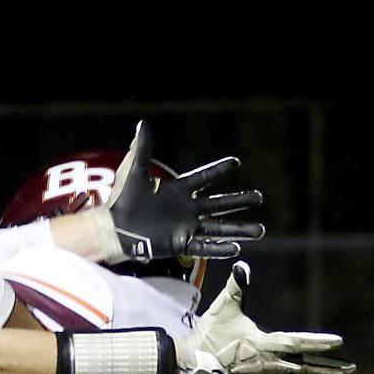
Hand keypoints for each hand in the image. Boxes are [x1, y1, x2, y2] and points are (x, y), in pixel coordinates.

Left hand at [106, 122, 264, 263]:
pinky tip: (235, 249)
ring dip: (238, 229)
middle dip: (240, 201)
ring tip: (259, 230)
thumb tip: (143, 123)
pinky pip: (204, 247)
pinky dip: (219, 249)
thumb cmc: (123, 199)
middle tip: (259, 197)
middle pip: (220, 204)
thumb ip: (142, 148)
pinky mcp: (180, 244)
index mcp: (178, 190)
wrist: (113, 228)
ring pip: (218, 228)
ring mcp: (185, 228)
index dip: (219, 170)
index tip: (237, 162)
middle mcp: (186, 209)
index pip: (205, 178)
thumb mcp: (135, 170)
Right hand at [173, 262, 354, 373]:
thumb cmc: (209, 333)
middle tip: (350, 367)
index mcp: (262, 344)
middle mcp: (267, 362)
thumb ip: (235, 287)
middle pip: (305, 367)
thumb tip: (242, 266)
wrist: (193, 360)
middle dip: (328, 368)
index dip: (318, 343)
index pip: (296, 343)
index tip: (338, 342)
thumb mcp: (222, 308)